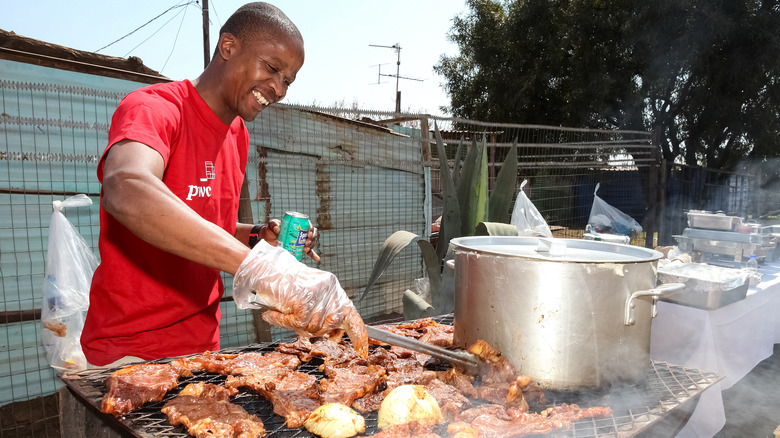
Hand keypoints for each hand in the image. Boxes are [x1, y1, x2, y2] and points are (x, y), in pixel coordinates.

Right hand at [231, 241, 366, 355]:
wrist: (263, 269)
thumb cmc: (283, 285)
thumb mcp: (309, 296)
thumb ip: (322, 312)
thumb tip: (334, 334)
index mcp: (333, 288)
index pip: (351, 313)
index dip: (357, 332)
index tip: (362, 348)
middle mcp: (329, 289)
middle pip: (331, 324)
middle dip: (316, 330)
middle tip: (297, 322)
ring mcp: (317, 293)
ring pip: (312, 326)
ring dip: (295, 325)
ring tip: (283, 312)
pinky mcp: (303, 299)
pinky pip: (296, 323)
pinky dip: (283, 322)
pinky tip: (273, 314)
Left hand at [266, 219, 319, 261]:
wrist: (266, 239)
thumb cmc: (270, 230)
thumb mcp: (271, 225)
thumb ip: (274, 224)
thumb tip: (277, 228)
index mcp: (297, 225)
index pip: (308, 225)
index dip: (311, 230)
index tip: (308, 235)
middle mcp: (301, 232)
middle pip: (312, 234)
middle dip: (312, 239)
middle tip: (307, 243)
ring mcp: (300, 241)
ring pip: (311, 242)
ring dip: (312, 246)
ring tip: (306, 249)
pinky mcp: (298, 248)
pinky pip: (308, 251)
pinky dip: (313, 255)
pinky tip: (317, 259)